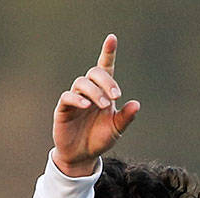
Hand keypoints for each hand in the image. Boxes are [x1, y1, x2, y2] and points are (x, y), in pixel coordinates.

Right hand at [53, 35, 138, 177]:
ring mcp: (75, 99)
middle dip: (106, 81)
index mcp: (103, 92)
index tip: (112, 39)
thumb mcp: (116, 129)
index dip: (108, 53)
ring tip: (104, 105)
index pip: (105, 68)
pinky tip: (87, 106)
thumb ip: (126, 117)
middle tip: (116, 96)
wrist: (82, 157)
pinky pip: (68, 97)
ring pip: (82, 83)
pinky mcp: (63, 109)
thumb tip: (137, 104)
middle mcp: (89, 91)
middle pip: (94, 72)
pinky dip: (78, 99)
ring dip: (95, 91)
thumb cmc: (99, 139)